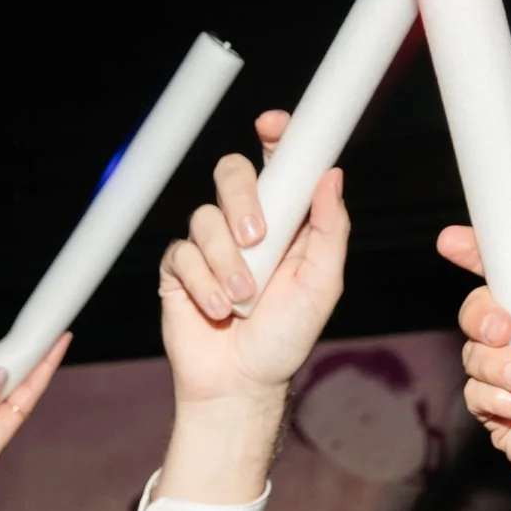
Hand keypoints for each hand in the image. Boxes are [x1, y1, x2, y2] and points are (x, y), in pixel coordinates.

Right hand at [158, 115, 349, 421]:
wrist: (241, 383)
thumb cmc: (285, 336)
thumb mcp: (321, 284)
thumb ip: (329, 230)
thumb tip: (331, 175)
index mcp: (285, 219)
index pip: (278, 163)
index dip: (276, 137)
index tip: (272, 127)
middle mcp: (245, 224)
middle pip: (232, 173)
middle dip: (242, 198)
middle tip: (256, 237)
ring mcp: (210, 246)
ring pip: (204, 217)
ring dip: (226, 261)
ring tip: (242, 299)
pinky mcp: (179, 270)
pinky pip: (183, 255)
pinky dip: (204, 284)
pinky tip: (219, 310)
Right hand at [440, 218, 510, 505]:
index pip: (509, 271)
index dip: (478, 252)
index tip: (452, 241)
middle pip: (478, 309)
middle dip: (483, 317)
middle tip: (506, 331)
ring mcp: (509, 373)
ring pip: (472, 353)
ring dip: (500, 367)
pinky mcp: (495, 409)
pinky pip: (473, 392)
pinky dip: (499, 399)